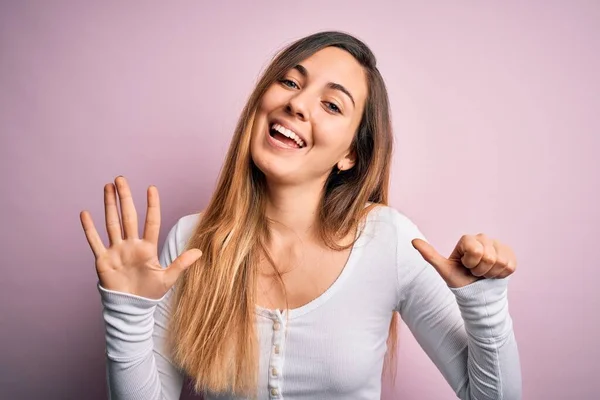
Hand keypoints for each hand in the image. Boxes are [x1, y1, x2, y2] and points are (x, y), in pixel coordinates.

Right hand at [80, 176, 202, 298]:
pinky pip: (95, 241)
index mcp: (147, 248)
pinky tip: (85, 213)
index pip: (151, 222)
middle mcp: (131, 245)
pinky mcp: (103, 260)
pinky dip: (89, 228)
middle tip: (121, 179)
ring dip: (109, 205)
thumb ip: (181, 264)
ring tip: (108, 187)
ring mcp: (116, 250)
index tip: (151, 189)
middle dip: (124, 197)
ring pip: (112, 223)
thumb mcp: (168, 278)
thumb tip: (199, 252)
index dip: (151, 205)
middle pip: (128, 216)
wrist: (132, 308)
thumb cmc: (150, 293)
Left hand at [412, 234, 516, 287]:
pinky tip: (494, 274)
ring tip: (484, 273)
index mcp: (468, 239)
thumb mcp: (444, 269)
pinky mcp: (510, 255)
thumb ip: (429, 254)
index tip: (466, 266)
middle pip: (488, 256)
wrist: (477, 292)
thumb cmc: (459, 279)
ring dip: (491, 273)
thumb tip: (413, 241)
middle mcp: (483, 238)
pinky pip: (510, 265)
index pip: (475, 250)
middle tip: (475, 271)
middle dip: (480, 269)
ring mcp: (498, 245)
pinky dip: (501, 275)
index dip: (471, 263)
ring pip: (500, 261)